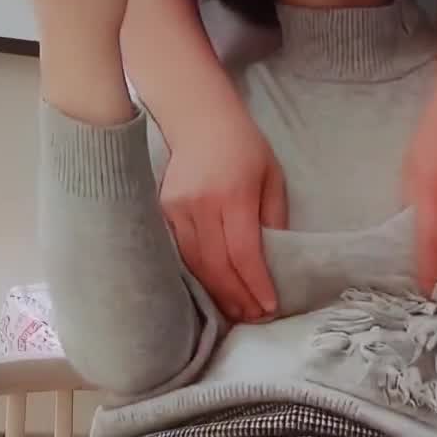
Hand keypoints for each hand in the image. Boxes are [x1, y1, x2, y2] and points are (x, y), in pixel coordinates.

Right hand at [160, 111, 287, 322]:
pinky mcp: (162, 213)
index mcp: (233, 195)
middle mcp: (200, 205)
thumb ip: (273, 219)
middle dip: (237, 297)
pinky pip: (180, 254)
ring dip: (216, 294)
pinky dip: (197, 277)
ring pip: (195, 265)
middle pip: (217, 266)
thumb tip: (273, 263)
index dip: (256, 284)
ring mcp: (176, 210)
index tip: (269, 306)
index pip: (244, 252)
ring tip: (236, 312)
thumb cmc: (244, 147)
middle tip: (254, 317)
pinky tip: (211, 291)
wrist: (199, 119)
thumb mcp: (272, 178)